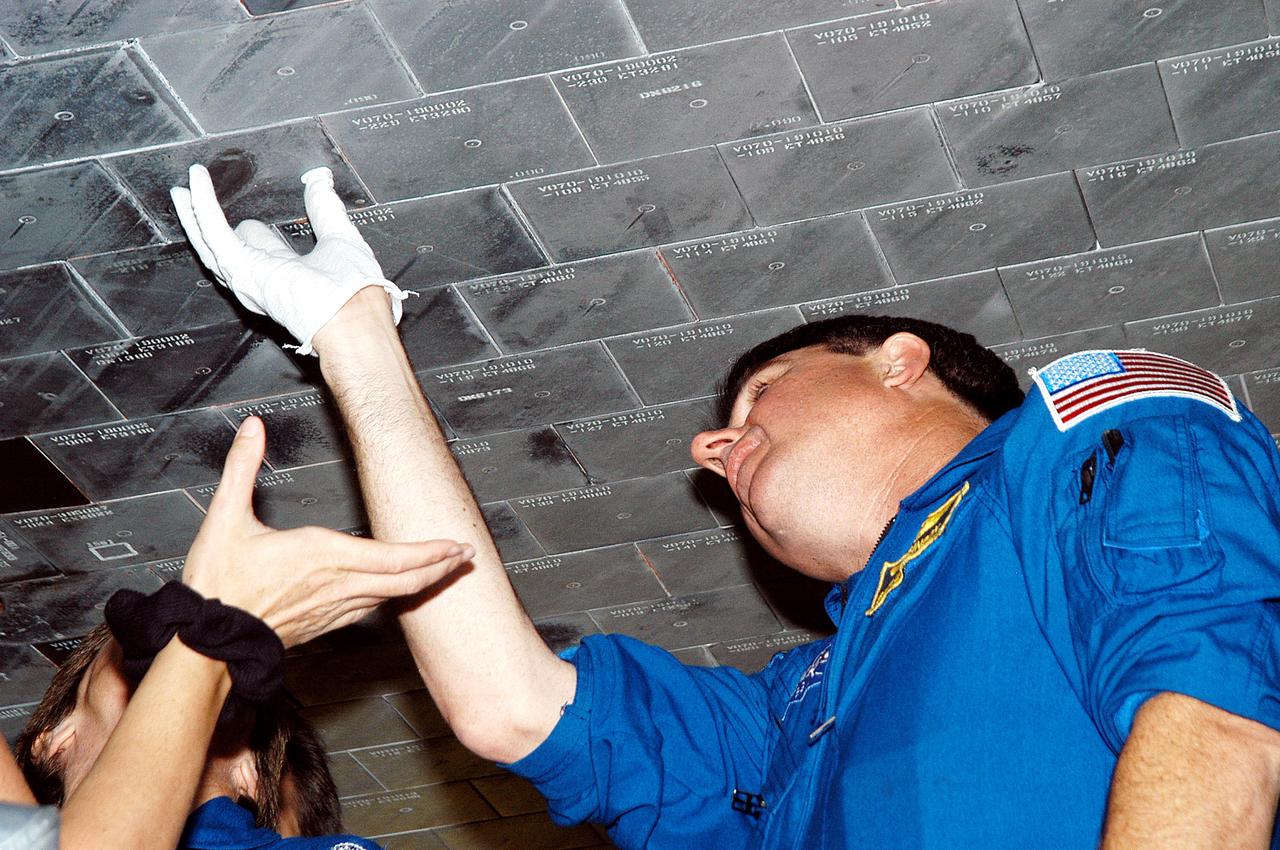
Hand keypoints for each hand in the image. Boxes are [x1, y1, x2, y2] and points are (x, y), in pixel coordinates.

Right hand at [169, 164, 406, 354]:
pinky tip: (196, 181)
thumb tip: (320, 182)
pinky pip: (212, 231)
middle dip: (209, 223)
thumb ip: (326, 209)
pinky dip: (202, 203)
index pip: (263, 251)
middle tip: (195, 198)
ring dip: (194, 212)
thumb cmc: (353, 290)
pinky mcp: (239, 266)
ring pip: (209, 241)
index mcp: (288, 276)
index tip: (248, 215)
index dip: (253, 231)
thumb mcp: (339, 237)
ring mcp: (247, 276)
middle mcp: (263, 279)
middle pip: (226, 248)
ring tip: (182, 191)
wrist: (351, 313)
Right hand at [182, 416, 473, 646]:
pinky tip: (396, 594)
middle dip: (440, 567)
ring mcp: (333, 609)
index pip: (393, 556)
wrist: (207, 643)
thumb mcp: (226, 518)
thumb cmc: (218, 586)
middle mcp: (337, 584)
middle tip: (467, 557)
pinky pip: (370, 610)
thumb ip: (242, 467)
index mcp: (322, 555)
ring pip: (391, 597)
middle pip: (404, 579)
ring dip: (422, 583)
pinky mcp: (323, 624)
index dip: (430, 552)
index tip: (457, 545)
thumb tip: (254, 428)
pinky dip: (393, 598)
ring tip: (444, 571)